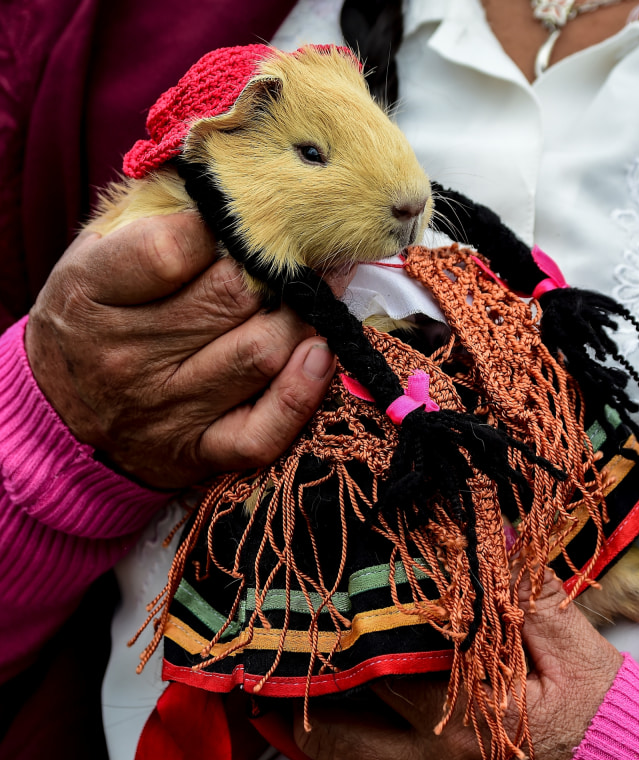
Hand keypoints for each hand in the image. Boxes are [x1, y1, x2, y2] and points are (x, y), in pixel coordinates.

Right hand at [26, 213, 337, 488]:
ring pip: (260, 352)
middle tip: (306, 249)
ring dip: (303, 317)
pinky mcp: (197, 452)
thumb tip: (226, 172)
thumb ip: (149, 216)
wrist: (62, 414)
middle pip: (230, 298)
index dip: (221, 227)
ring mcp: (165, 409)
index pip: (172, 248)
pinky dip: (302, 392)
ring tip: (319, 290)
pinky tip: (319, 354)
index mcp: (92, 294)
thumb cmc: (91, 319)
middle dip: (279, 268)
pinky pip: (264, 431)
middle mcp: (127, 356)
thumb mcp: (94, 256)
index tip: (242, 220)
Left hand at [294, 571, 621, 759]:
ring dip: (318, 741)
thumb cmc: (608, 736)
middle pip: (331, 734)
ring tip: (311, 702)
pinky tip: (349, 756)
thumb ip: (524, 598)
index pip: (372, 671)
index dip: (344, 638)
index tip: (323, 614)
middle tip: (299, 662)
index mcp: (459, 723)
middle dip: (309, 694)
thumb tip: (490, 540)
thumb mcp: (576, 655)